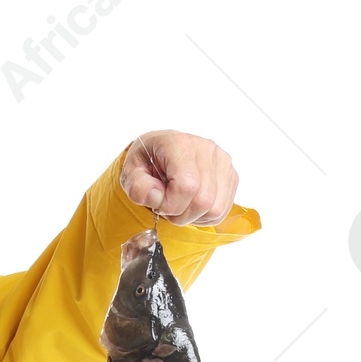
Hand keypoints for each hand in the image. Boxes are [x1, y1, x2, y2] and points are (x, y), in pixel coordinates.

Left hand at [119, 131, 238, 227]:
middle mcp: (207, 149)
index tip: (157, 203)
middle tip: (166, 207)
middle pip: (203, 201)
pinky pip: (222, 210)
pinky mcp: (230, 175)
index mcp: (179, 144)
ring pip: (215, 209)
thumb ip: (137, 187)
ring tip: (178, 205)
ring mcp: (222, 162)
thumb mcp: (129, 172)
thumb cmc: (145, 162)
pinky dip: (204, 216)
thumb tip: (156, 198)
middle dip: (180, 214)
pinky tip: (190, 205)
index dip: (170, 204)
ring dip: (193, 217)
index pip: (187, 185)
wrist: (160, 150)